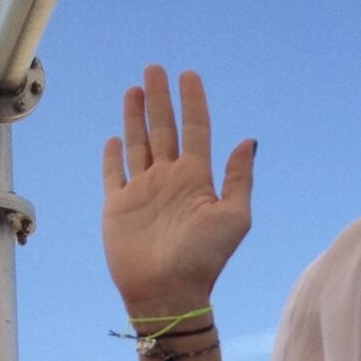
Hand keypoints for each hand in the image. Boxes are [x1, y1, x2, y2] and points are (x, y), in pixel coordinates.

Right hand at [102, 67, 254, 316]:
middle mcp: (170, 180)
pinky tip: (114, 138)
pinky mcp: (119, 206)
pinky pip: (115, 174)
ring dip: (136, 117)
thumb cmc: (204, 259)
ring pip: (139, 144)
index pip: (196, 130)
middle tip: (155, 68)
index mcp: (197, 180)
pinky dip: (114, 156)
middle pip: (164, 128)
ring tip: (135, 89)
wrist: (167, 292)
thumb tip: (247, 141)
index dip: (193, 102)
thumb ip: (238, 179)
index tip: (188, 74)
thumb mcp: (233, 217)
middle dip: (160, 98)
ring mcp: (143, 192)